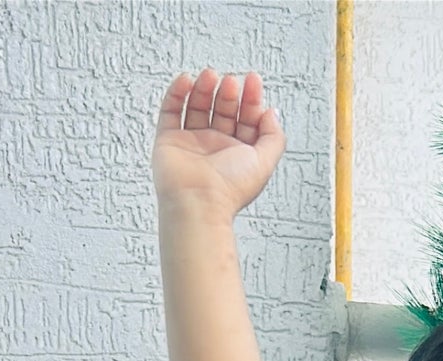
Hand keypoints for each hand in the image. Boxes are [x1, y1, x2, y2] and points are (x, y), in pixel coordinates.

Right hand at [152, 68, 284, 213]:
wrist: (198, 202)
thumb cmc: (229, 189)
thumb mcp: (265, 161)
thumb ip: (274, 137)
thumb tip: (272, 113)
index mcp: (237, 153)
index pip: (246, 119)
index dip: (251, 98)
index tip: (253, 80)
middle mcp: (215, 148)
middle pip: (222, 110)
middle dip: (228, 93)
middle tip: (230, 82)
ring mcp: (191, 143)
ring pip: (197, 107)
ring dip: (205, 88)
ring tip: (210, 76)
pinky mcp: (169, 141)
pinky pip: (171, 111)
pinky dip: (177, 93)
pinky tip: (186, 81)